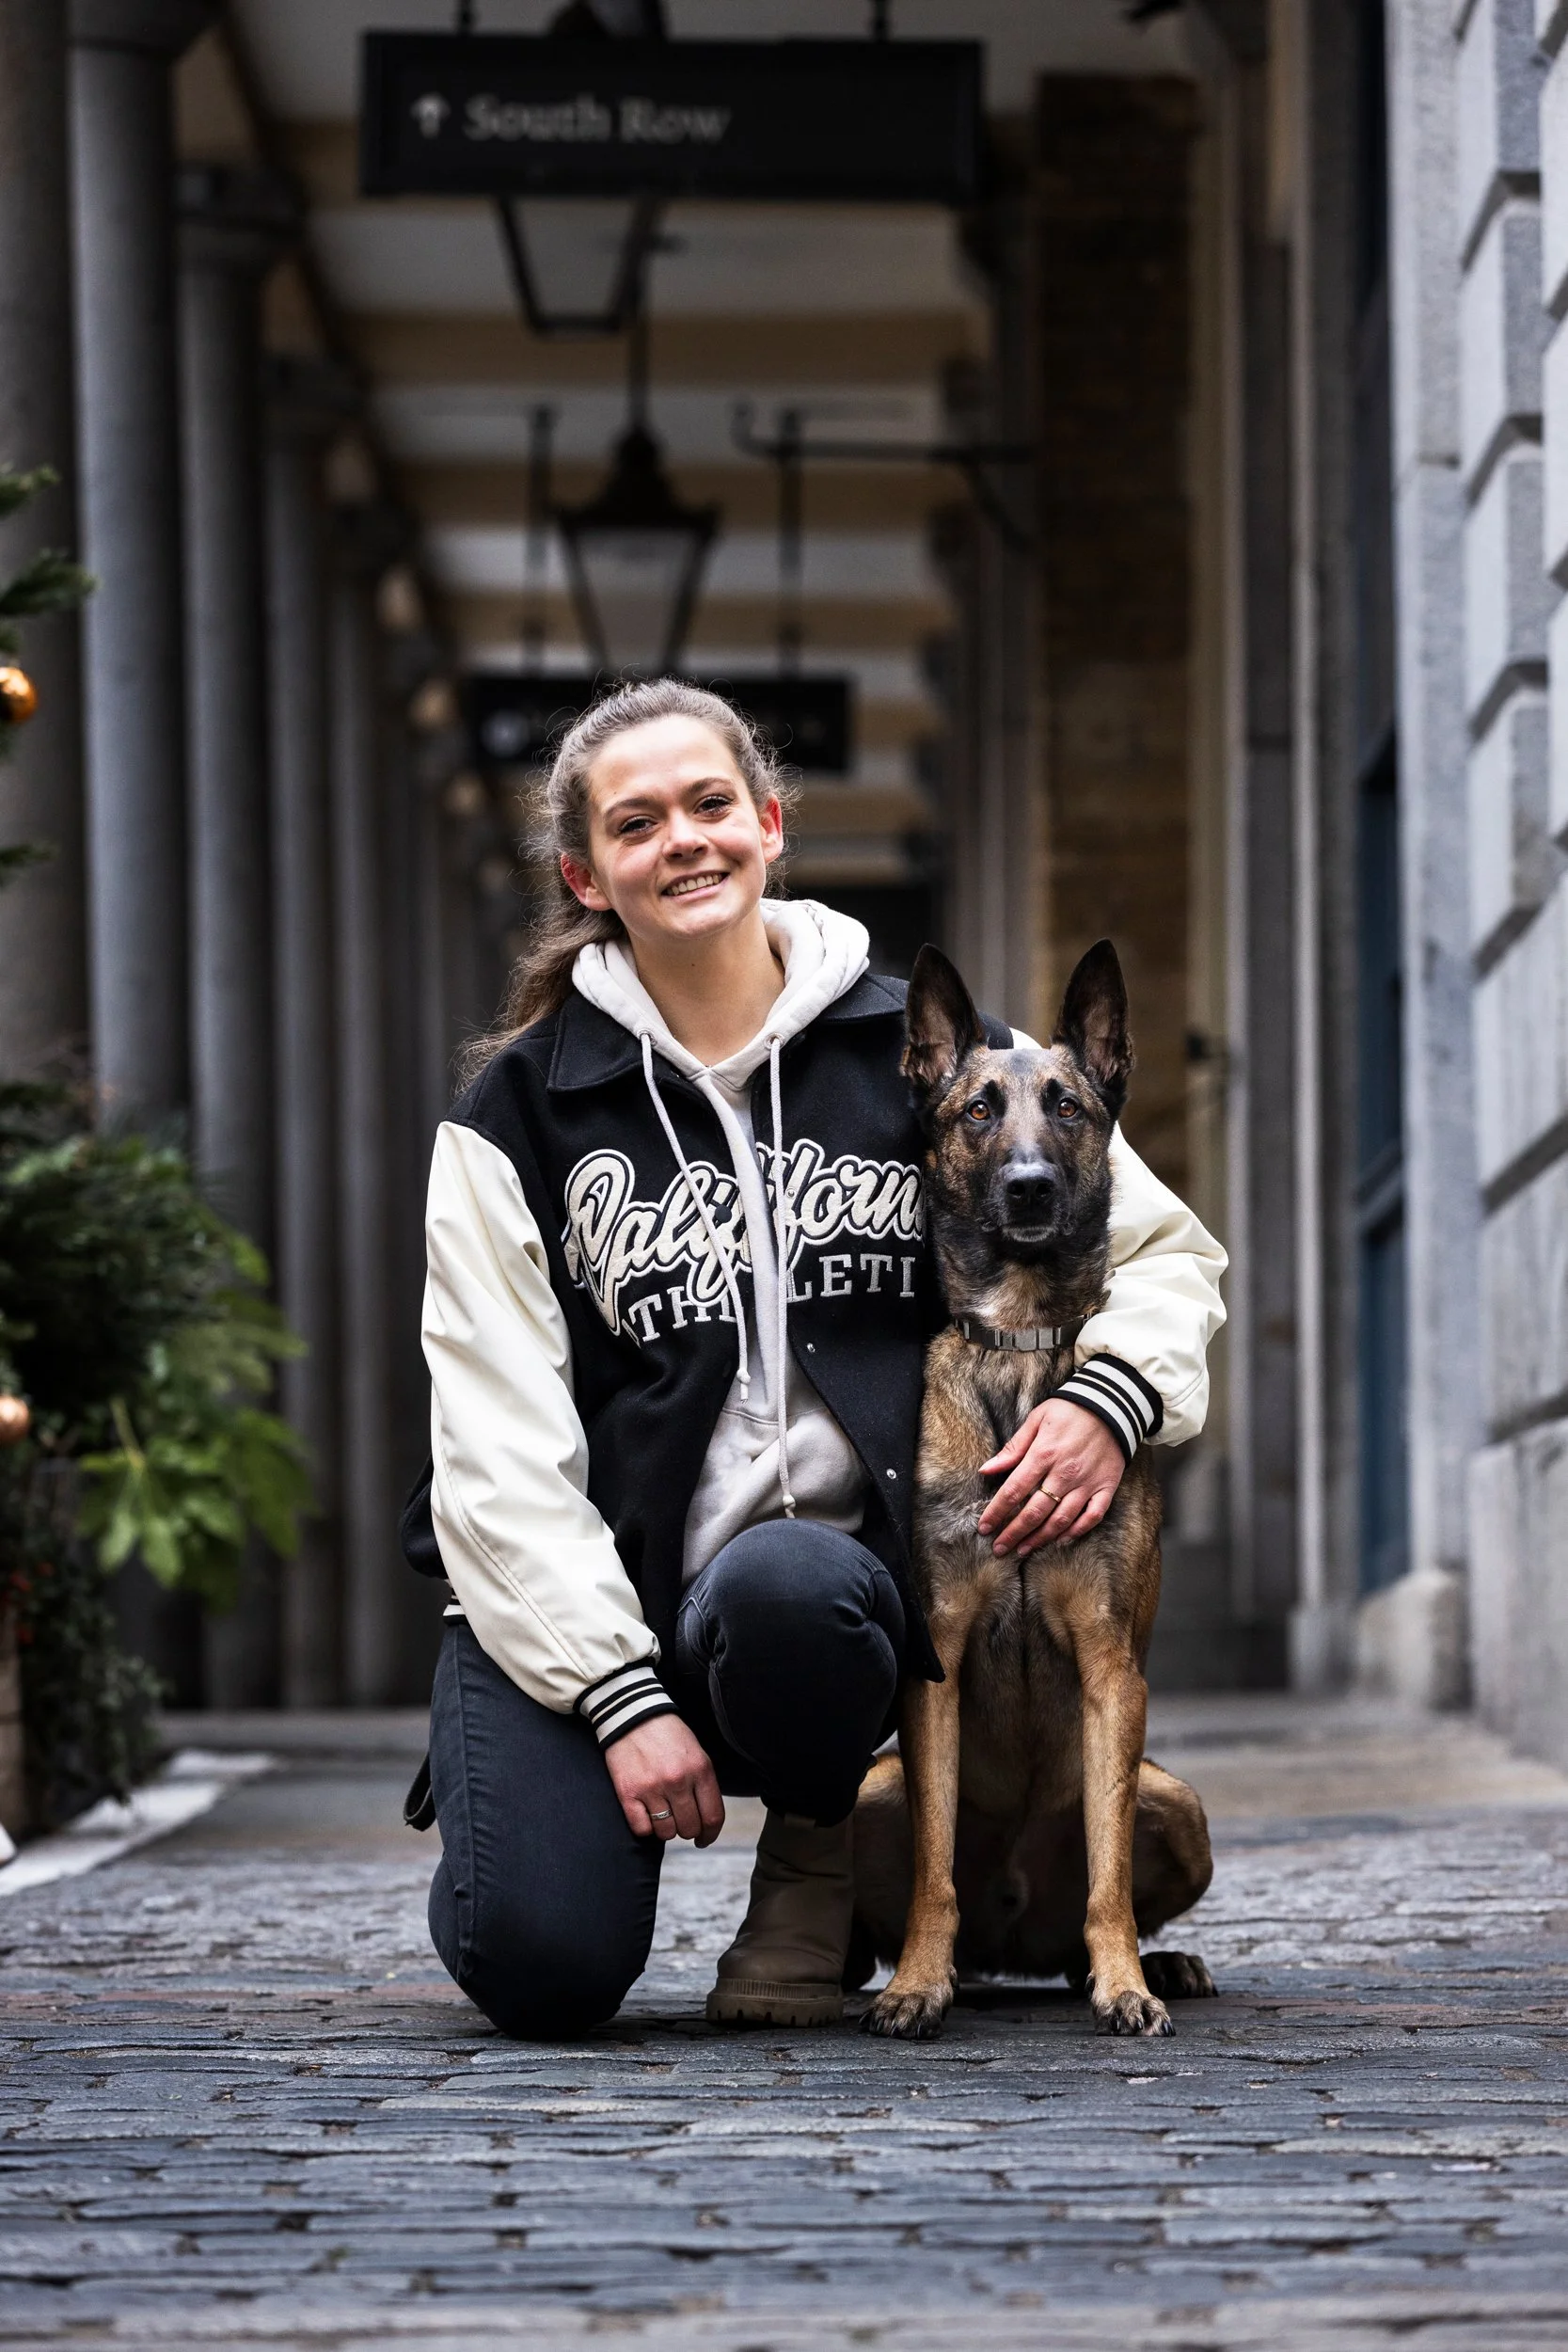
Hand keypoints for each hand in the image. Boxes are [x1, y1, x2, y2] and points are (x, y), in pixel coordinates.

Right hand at [604, 1714, 724, 1845]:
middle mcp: (678, 1781)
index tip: (704, 1839)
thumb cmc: (666, 1735)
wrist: (632, 1715)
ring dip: (666, 1828)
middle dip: (687, 1830)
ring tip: (662, 1814)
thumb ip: (703, 1784)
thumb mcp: (696, 1753)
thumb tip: (705, 1818)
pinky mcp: (628, 1793)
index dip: (710, 1834)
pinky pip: (642, 1829)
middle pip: (690, 1828)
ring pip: (666, 1832)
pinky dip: (645, 1827)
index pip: (713, 1817)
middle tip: (681, 1821)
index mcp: (700, 1769)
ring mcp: (652, 1788)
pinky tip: (646, 1814)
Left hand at [978, 1398, 1125, 1556]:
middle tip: (999, 1549)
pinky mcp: (1106, 1487)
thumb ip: (1013, 1448)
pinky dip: (1077, 1531)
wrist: (1112, 1403)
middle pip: (1034, 1512)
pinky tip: (1061, 1540)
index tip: (984, 1528)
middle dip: (1013, 1533)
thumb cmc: (1069, 1410)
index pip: (1014, 1491)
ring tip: (1023, 1549)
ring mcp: (1087, 1483)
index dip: (997, 1512)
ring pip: (1061, 1520)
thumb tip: (985, 1469)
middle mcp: (1064, 1473)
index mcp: (1043, 1455)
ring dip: (1040, 1538)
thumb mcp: (1037, 1420)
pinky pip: (1092, 1517)